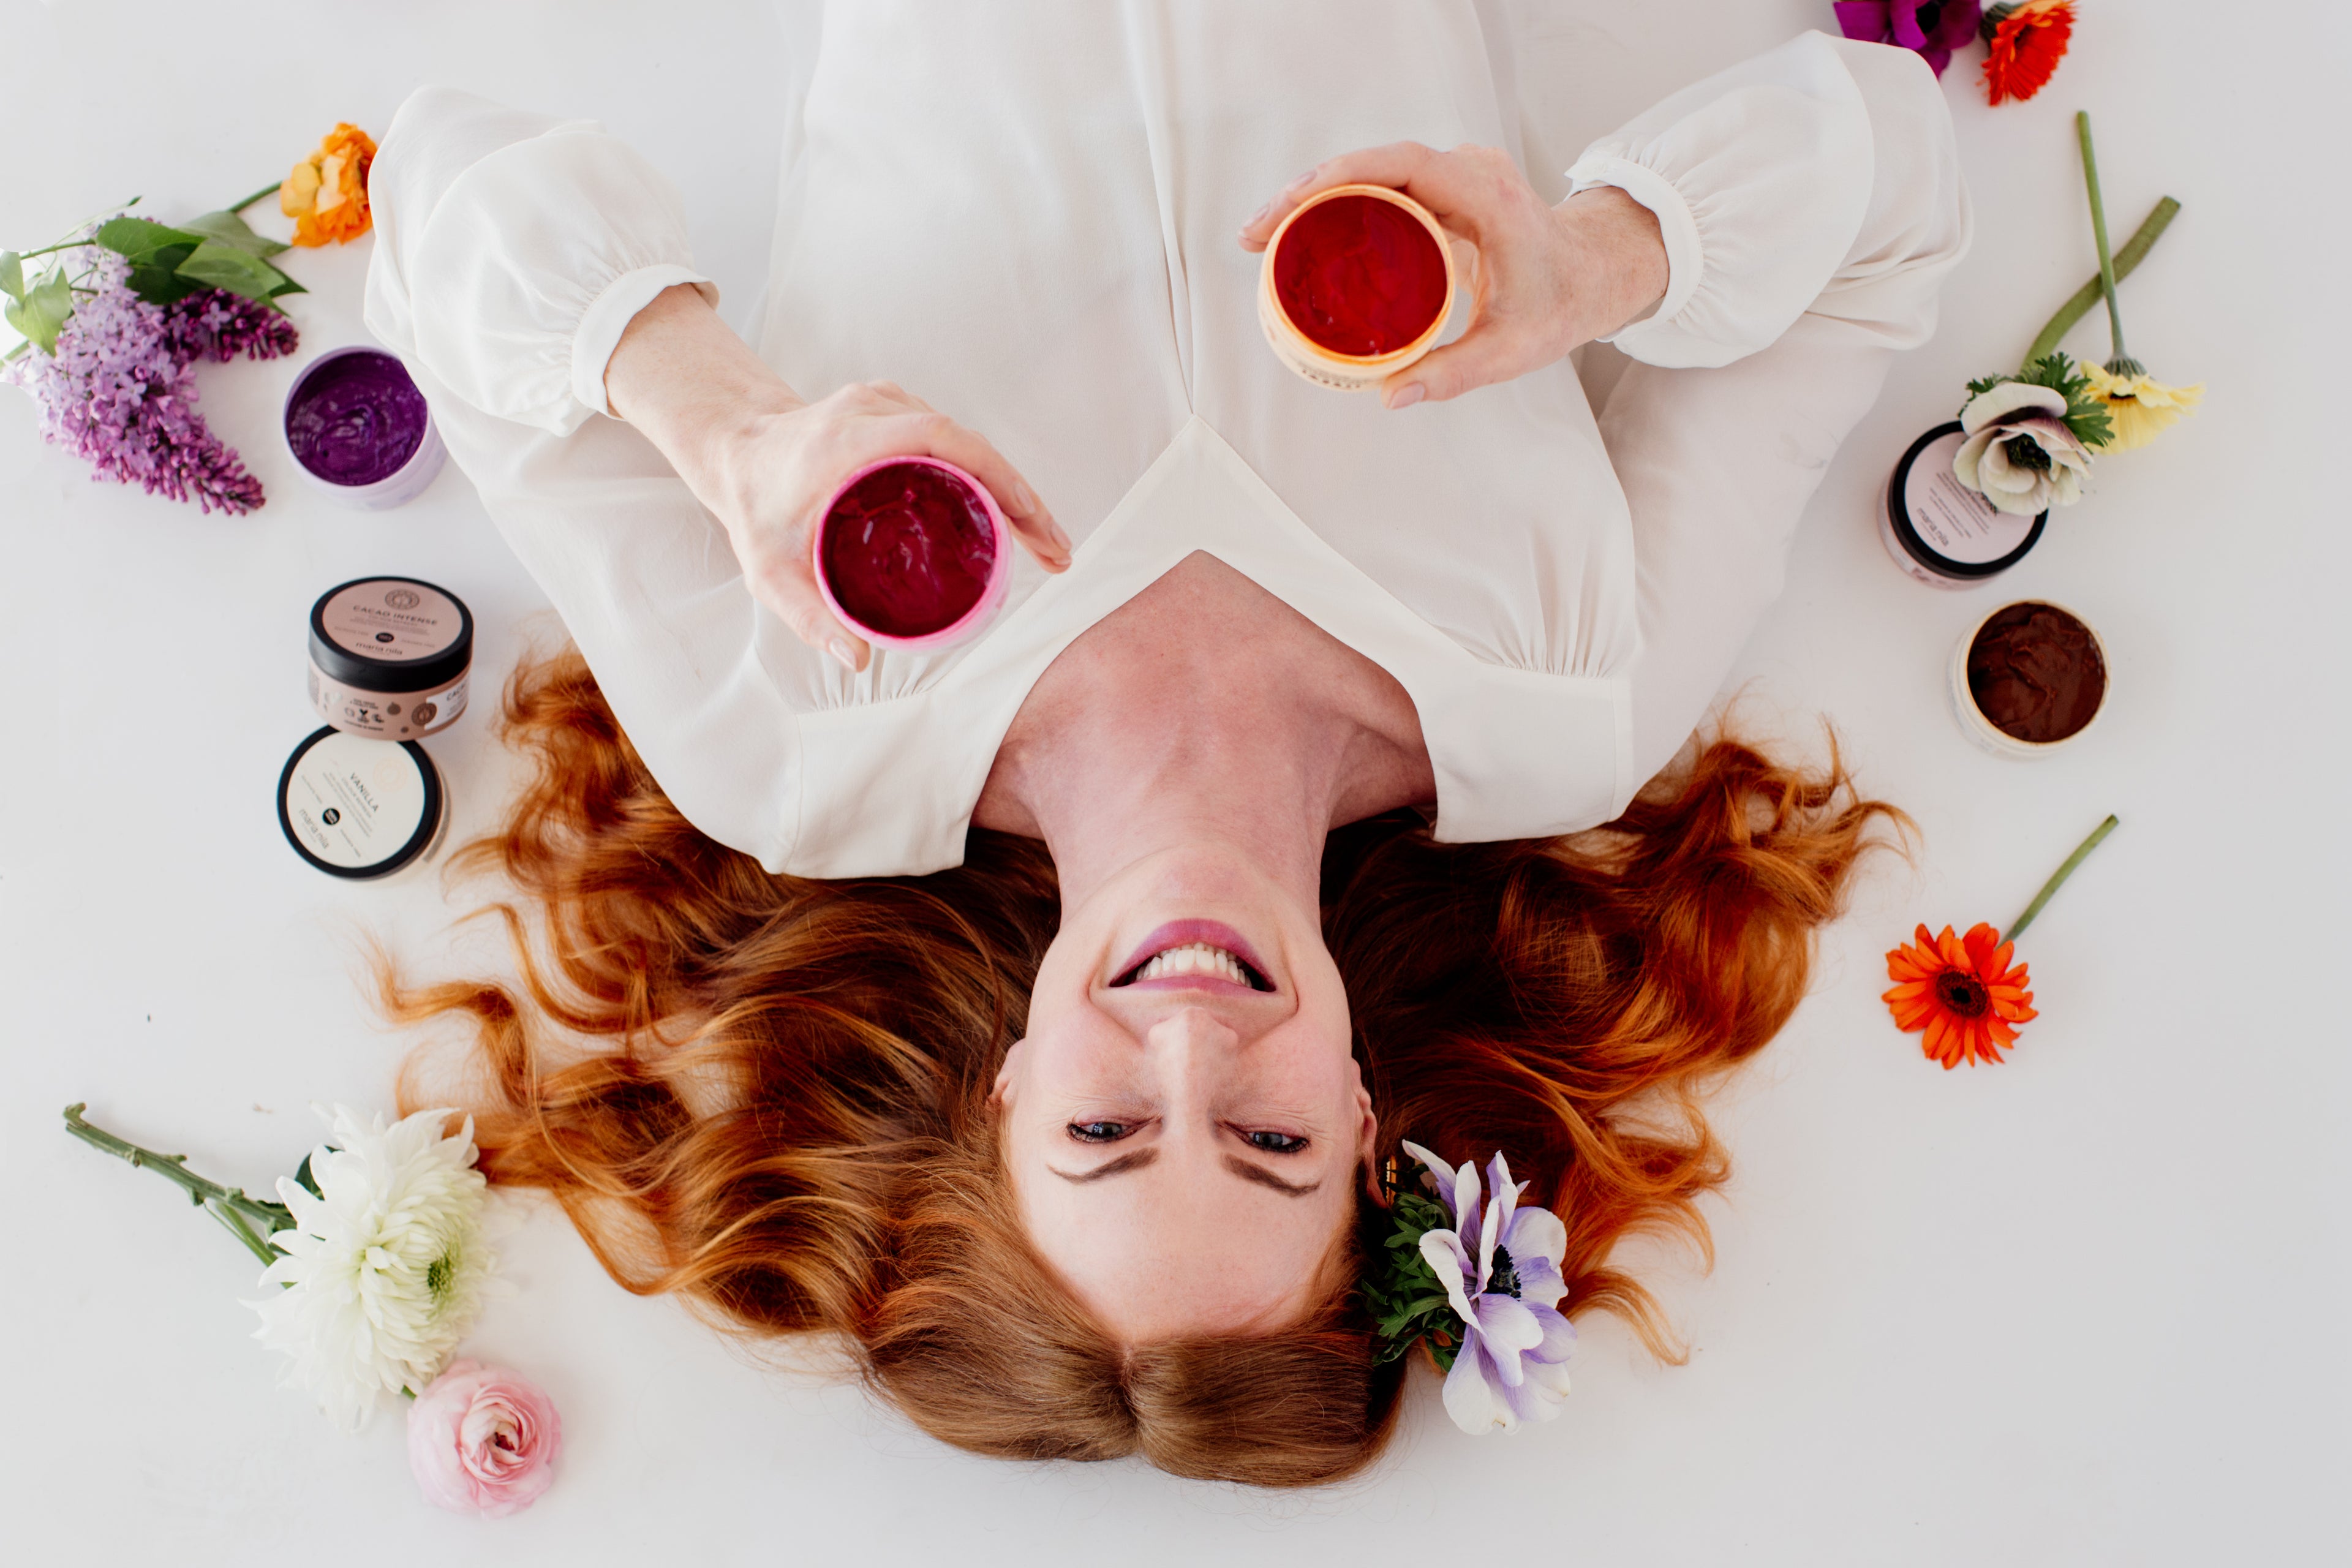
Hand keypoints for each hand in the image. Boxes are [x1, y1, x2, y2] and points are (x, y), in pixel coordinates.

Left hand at [700, 381, 1069, 671]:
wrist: (734, 449)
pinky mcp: (897, 412)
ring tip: (1043, 545)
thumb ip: (806, 616)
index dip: (998, 477)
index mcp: (846, 441)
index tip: (1032, 523)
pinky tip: (1009, 520)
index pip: (941, 440)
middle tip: (1056, 554)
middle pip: (971, 446)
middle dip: (1023, 499)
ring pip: (968, 445)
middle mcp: (873, 410)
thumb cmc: (753, 508)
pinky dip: (988, 478)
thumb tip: (859, 659)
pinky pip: (955, 443)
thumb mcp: (768, 571)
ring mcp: (888, 405)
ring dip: (1011, 490)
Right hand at [1238, 144, 1668, 407]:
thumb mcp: (1513, 349)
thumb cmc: (1561, 303)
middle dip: (1305, 193)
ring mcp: (1454, 176)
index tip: (1293, 202)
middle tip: (1254, 235)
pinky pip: (1383, 189)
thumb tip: (1390, 396)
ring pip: (1372, 174)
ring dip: (1314, 199)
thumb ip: (1454, 373)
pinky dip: (1339, 207)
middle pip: (1372, 165)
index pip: (1403, 165)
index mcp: (1485, 195)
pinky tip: (1303, 237)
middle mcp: (1467, 172)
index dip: (1342, 175)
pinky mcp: (1442, 190)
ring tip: (1265, 238)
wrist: (1594, 272)